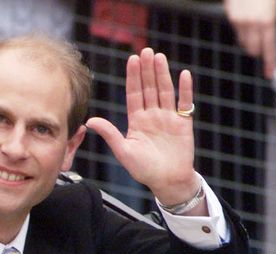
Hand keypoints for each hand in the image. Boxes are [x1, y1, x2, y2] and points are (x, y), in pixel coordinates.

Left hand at [86, 48, 199, 207]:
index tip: (131, 60)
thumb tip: (90, 120)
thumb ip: (109, 134)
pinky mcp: (183, 123)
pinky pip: (185, 103)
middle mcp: (152, 116)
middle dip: (147, 70)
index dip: (133, 77)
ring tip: (159, 57)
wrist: (167, 181)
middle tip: (145, 51)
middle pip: (149, 88)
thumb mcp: (123, 151)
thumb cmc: (144, 169)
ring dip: (162, 74)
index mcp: (137, 121)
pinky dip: (185, 89)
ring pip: (165, 91)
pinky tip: (183, 75)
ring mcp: (168, 118)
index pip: (134, 94)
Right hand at [224, 0, 275, 78]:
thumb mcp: (273, 8)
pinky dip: (241, 29)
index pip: (269, 48)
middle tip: (260, 46)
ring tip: (252, 27)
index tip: (269, 74)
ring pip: (243, 40)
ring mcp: (240, 21)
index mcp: (268, 22)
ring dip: (248, 39)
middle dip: (257, 49)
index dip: (269, 63)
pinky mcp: (231, 16)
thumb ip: (268, 25)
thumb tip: (263, 43)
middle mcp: (252, 24)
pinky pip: (237, 29)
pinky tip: (245, 18)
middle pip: (253, 48)